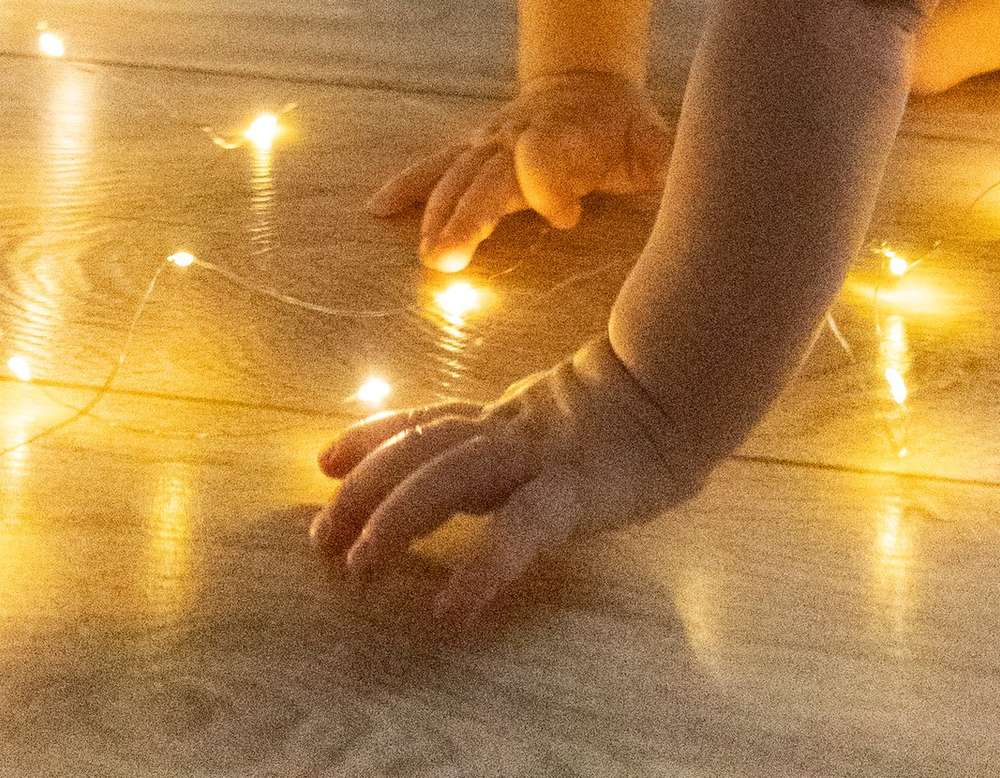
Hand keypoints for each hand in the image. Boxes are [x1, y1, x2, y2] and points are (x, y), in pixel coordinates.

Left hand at [313, 338, 699, 625]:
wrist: (677, 391)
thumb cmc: (618, 416)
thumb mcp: (548, 421)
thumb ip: (506, 437)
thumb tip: (455, 457)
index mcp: (501, 418)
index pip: (423, 422)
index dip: (370, 438)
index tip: (324, 460)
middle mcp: (504, 431)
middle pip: (418, 452)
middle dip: (363, 493)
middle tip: (321, 536)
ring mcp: (534, 458)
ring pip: (448, 478)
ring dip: (395, 522)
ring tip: (360, 566)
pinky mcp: (571, 491)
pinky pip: (518, 531)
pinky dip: (480, 568)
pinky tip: (454, 609)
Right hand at [367, 69, 672, 269]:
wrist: (583, 81)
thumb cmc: (620, 124)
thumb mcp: (649, 136)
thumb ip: (659, 155)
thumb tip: (667, 170)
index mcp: (563, 137)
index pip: (547, 160)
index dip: (552, 186)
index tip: (568, 216)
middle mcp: (517, 139)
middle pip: (488, 176)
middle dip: (469, 215)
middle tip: (448, 257)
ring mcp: (489, 145)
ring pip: (457, 176)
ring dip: (437, 213)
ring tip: (426, 253)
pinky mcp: (471, 152)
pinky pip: (434, 168)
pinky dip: (406, 188)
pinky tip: (375, 208)